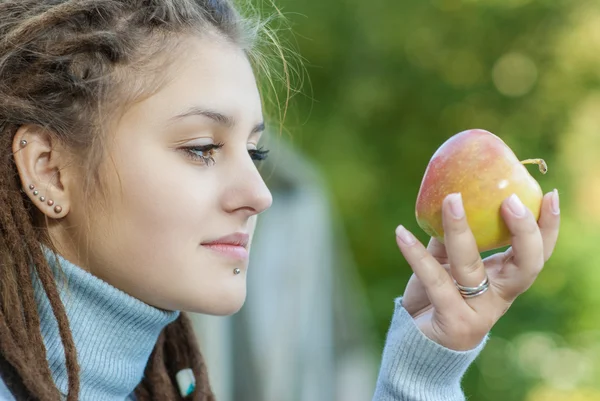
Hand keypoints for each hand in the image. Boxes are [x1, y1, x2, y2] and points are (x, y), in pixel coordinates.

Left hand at [396, 190, 559, 350]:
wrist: (415, 344)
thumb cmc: (434, 299)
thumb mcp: (446, 264)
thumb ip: (450, 239)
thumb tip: (448, 201)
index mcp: (504, 280)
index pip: (536, 254)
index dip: (548, 227)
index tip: (550, 195)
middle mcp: (499, 297)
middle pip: (526, 266)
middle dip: (524, 232)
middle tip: (509, 200)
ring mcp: (479, 312)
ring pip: (471, 266)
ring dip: (460, 230)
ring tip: (451, 199)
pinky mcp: (453, 321)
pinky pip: (434, 280)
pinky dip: (416, 254)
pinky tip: (401, 233)